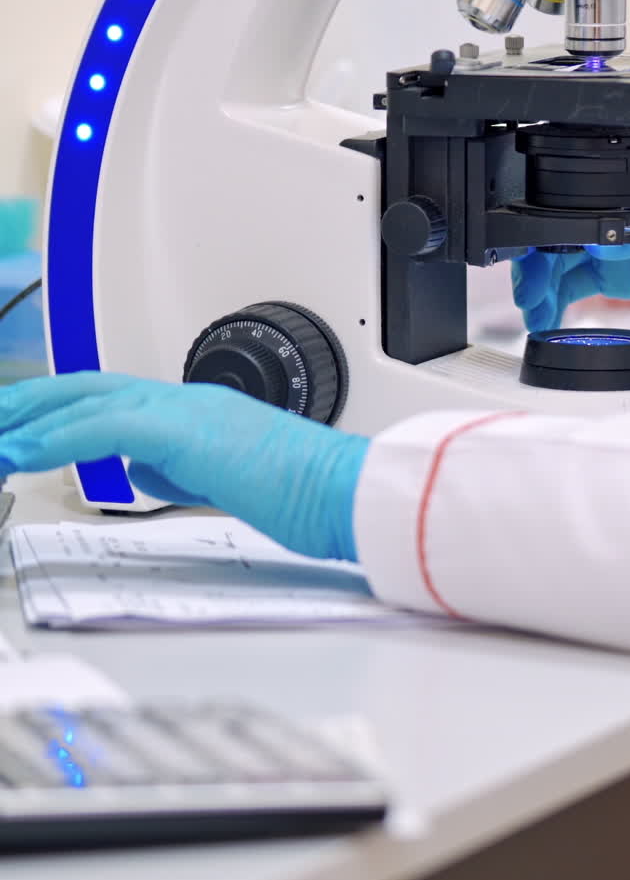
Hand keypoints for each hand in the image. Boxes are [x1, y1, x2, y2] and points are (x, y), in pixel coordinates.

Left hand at [0, 374, 368, 561]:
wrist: (347, 489)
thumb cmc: (307, 492)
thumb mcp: (228, 481)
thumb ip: (179, 469)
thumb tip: (141, 470)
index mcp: (200, 411)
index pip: (115, 398)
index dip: (61, 408)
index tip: (21, 426)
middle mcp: (189, 400)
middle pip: (89, 387)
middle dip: (31, 402)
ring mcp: (188, 410)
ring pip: (87, 399)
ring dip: (28, 419)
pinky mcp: (186, 431)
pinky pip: (104, 427)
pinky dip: (55, 438)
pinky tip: (20, 453)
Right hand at [512, 147, 629, 336]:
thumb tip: (602, 237)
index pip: (573, 187)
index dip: (545, 216)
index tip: (532, 248)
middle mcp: (624, 201)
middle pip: (556, 223)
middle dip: (532, 255)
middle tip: (526, 287)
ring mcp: (623, 238)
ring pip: (560, 257)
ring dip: (539, 281)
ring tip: (534, 308)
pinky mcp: (629, 273)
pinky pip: (578, 285)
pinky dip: (557, 300)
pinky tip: (547, 315)